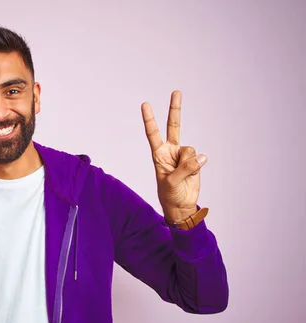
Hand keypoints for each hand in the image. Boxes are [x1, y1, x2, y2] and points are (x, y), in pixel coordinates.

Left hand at [141, 90, 205, 223]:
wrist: (181, 206)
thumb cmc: (169, 195)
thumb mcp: (170, 183)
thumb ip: (184, 169)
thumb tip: (201, 157)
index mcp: (158, 154)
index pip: (153, 133)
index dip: (149, 119)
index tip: (145, 104)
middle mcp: (171, 151)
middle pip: (173, 126)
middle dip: (175, 109)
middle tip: (176, 92)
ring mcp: (183, 155)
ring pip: (190, 151)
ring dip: (188, 164)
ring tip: (182, 176)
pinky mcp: (195, 161)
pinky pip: (198, 159)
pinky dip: (196, 167)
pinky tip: (191, 175)